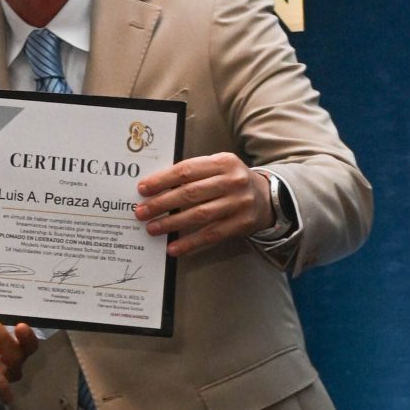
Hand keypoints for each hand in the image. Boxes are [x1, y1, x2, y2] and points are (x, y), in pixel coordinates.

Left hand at [135, 153, 270, 256]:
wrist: (268, 197)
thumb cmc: (231, 181)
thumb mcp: (218, 168)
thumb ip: (193, 173)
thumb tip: (156, 187)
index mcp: (223, 162)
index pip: (186, 170)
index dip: (162, 180)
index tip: (142, 189)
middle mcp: (233, 181)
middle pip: (191, 193)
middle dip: (162, 203)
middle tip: (141, 212)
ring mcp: (239, 203)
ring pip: (199, 215)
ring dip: (172, 223)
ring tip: (152, 228)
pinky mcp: (242, 224)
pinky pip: (211, 235)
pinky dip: (190, 242)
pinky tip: (173, 247)